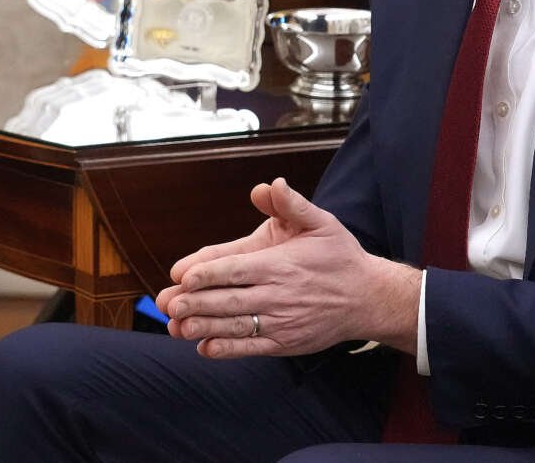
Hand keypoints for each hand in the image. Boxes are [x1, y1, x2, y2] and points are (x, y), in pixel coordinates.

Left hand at [156, 177, 420, 359]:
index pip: (237, 269)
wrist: (368, 298)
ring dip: (203, 326)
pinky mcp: (285, 342)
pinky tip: (204, 346)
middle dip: (195, 302)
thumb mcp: (322, 222)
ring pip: (235, 326)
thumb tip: (270, 185)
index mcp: (282, 263)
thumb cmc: (340, 256)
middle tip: (166, 303)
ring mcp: (282, 321)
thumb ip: (292, 204)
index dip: (208, 273)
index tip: (182, 276)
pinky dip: (226, 349)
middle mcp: (279, 294)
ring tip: (176, 326)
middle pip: (230, 300)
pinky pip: (250, 348)